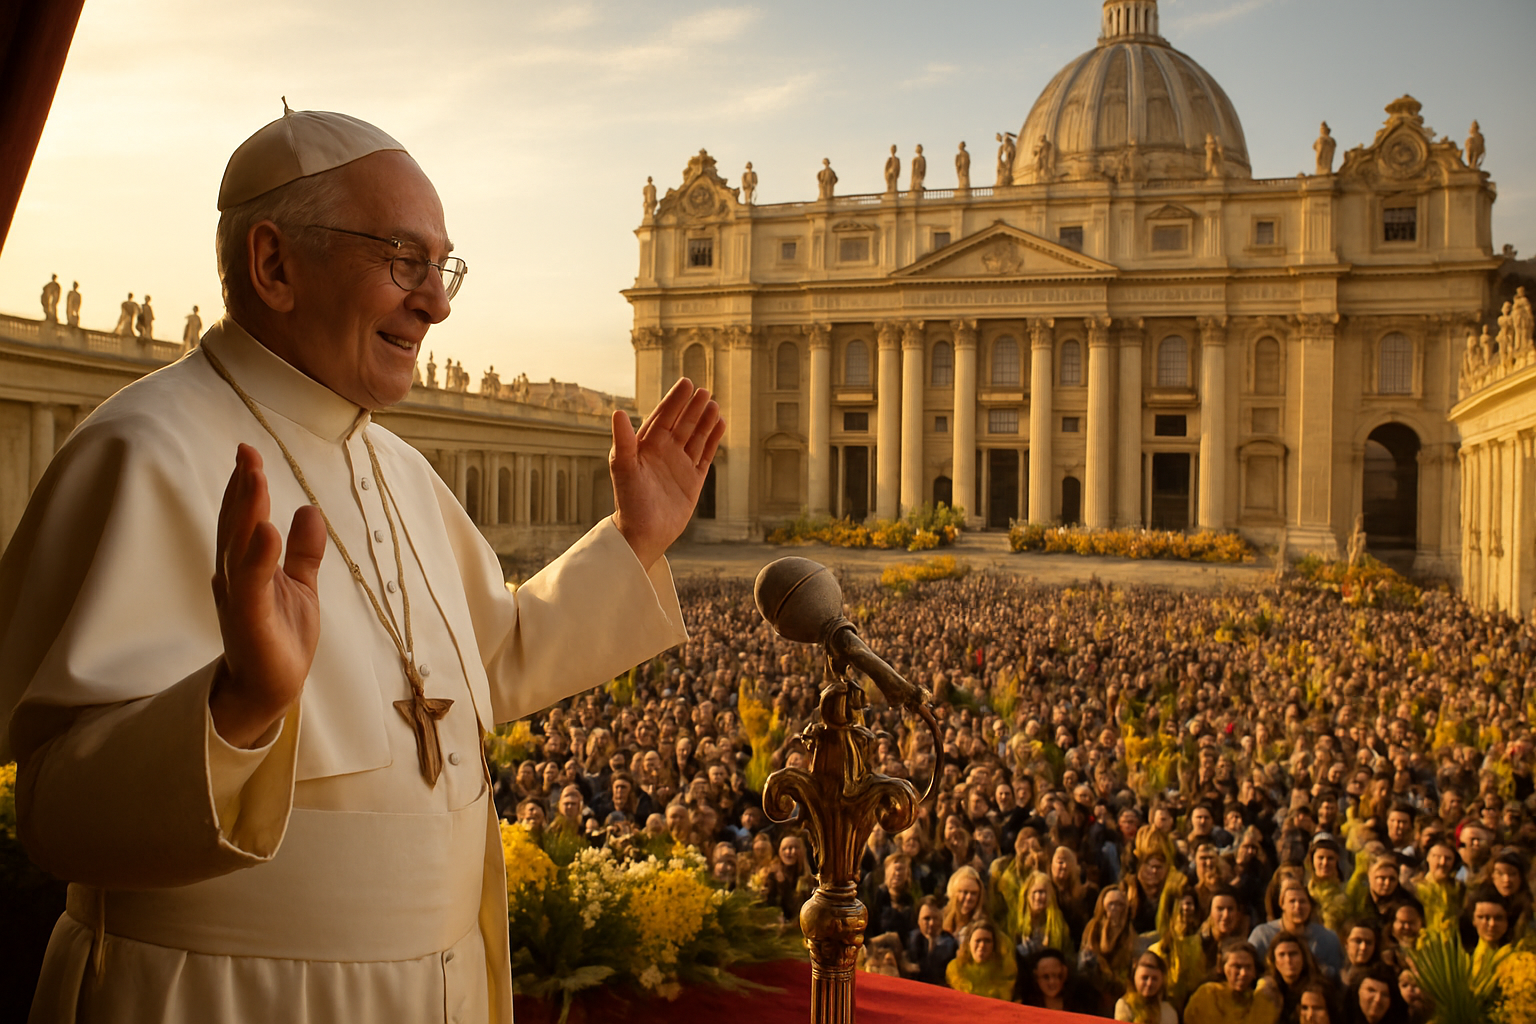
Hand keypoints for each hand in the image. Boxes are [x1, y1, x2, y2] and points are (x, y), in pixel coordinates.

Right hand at [209, 444, 326, 747]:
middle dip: (241, 488)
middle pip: (236, 525)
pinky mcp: (251, 621)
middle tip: (247, 451)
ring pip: (239, 548)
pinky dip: (258, 557)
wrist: (273, 688)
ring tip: (255, 477)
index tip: (250, 453)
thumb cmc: (281, 637)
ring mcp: (240, 599)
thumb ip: (304, 551)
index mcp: (247, 568)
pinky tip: (266, 531)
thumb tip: (310, 509)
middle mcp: (236, 578)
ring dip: (246, 511)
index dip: (245, 486)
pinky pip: (252, 585)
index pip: (243, 519)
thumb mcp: (300, 586)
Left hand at [610, 378, 723, 569]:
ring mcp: (680, 465)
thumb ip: (623, 440)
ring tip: (714, 405)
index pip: (663, 417)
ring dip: (705, 420)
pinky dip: (713, 440)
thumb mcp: (623, 468)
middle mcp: (664, 452)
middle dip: (693, 407)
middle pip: (682, 423)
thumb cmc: (629, 501)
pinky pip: (705, 455)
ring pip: (696, 436)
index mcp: (646, 446)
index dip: (675, 400)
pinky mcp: (693, 480)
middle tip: (704, 391)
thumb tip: (617, 412)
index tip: (686, 384)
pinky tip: (720, 425)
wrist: (644, 534)